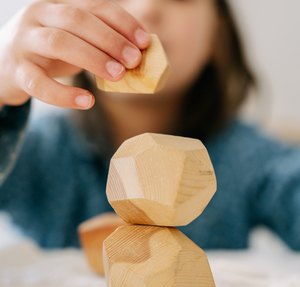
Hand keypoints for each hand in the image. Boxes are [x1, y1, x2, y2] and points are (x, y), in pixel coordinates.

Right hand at [0, 0, 150, 108]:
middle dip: (110, 39)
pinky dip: (65, 94)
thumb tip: (136, 56)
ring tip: (118, 75)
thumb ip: (98, 44)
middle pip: (77, 20)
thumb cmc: (48, 55)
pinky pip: (39, 83)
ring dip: (93, 58)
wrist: (3, 67)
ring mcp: (24, 42)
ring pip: (59, 42)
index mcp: (58, 6)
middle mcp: (39, 16)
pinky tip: (88, 101)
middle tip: (134, 60)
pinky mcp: (16, 71)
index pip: (94, 6)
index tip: (145, 41)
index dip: (122, 22)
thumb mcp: (73, 42)